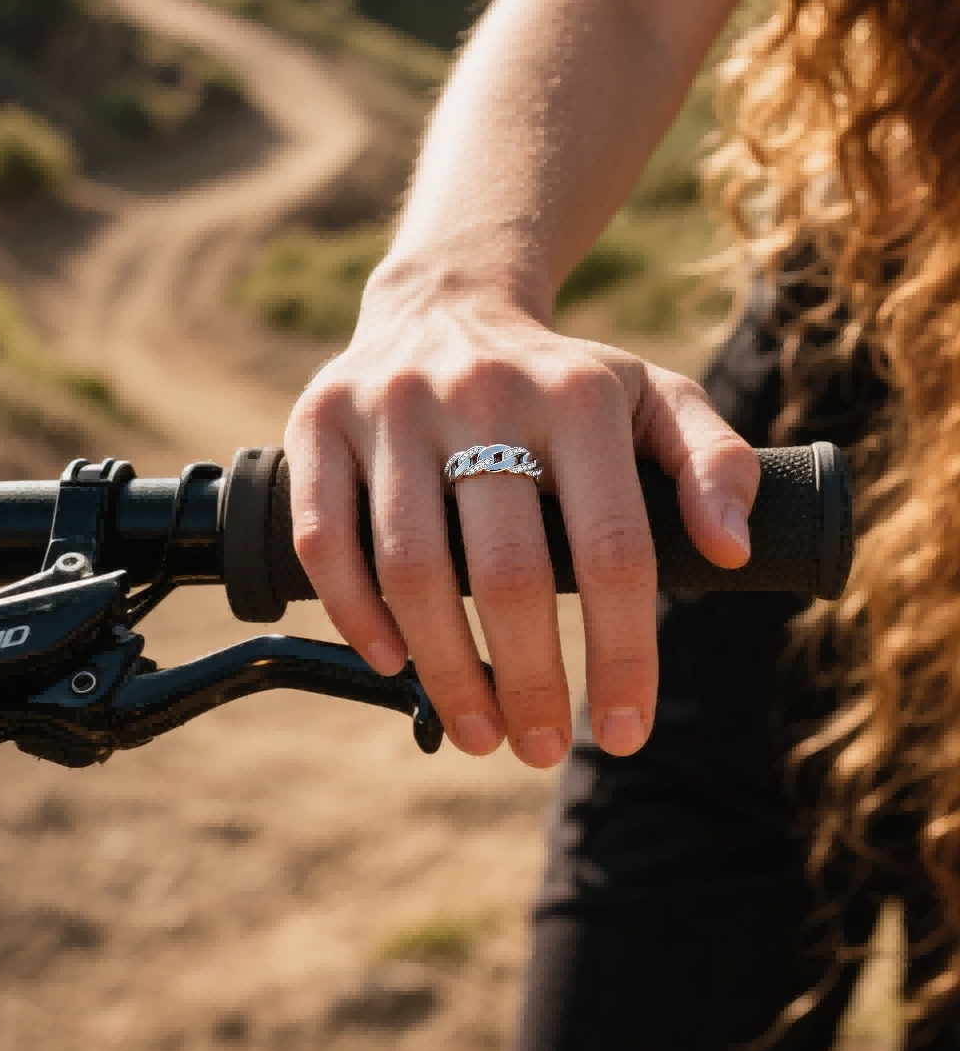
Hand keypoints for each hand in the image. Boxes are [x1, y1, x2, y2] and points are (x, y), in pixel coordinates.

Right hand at [284, 268, 758, 768]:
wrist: (445, 302)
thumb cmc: (562, 382)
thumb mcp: (654, 399)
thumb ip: (715, 463)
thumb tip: (731, 551)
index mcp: (578, 395)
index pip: (612, 550)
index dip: (622, 654)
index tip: (624, 730)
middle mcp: (482, 391)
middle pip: (509, 573)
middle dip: (530, 682)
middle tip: (540, 748)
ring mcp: (392, 405)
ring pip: (413, 567)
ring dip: (446, 670)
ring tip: (479, 732)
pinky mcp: (319, 419)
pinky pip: (326, 536)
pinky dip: (355, 614)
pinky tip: (393, 663)